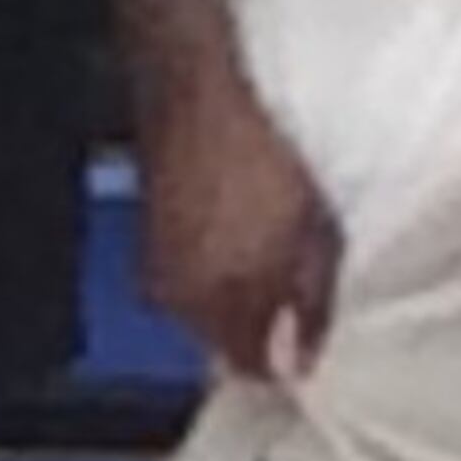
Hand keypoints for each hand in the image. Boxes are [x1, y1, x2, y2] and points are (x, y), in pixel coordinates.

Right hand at [140, 57, 339, 383]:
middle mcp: (177, 298)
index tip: (308, 347)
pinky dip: (215, 272)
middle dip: (260, 330)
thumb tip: (302, 362)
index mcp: (220, 301)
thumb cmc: (261, 156)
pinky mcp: (148, 242)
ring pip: (203, 313)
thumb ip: (310, 305)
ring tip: (272, 258)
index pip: (250, 368)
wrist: (194, 93)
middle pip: (223, 344)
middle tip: (298, 297)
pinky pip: (186, 280)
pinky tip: (240, 237)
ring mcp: (156, 270)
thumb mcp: (312, 232)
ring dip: (236, 301)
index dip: (283, 363)